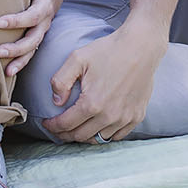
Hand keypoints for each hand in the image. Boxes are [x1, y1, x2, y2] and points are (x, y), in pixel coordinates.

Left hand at [0, 0, 61, 76]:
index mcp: (45, 5)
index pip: (33, 16)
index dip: (18, 21)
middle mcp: (44, 22)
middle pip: (34, 39)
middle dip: (18, 47)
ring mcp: (40, 33)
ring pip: (33, 50)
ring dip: (19, 61)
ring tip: (5, 69)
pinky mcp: (35, 39)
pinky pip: (29, 54)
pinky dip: (20, 64)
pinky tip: (7, 73)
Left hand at [42, 23, 165, 143]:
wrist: (140, 47)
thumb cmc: (108, 50)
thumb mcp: (77, 59)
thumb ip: (60, 81)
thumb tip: (56, 102)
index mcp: (92, 103)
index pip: (66, 125)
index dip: (53, 127)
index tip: (47, 123)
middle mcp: (108, 116)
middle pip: (80, 136)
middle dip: (65, 134)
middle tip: (58, 128)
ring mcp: (124, 118)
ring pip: (98, 139)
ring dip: (84, 136)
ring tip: (77, 128)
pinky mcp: (136, 117)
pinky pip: (116, 136)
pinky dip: (104, 135)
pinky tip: (97, 127)